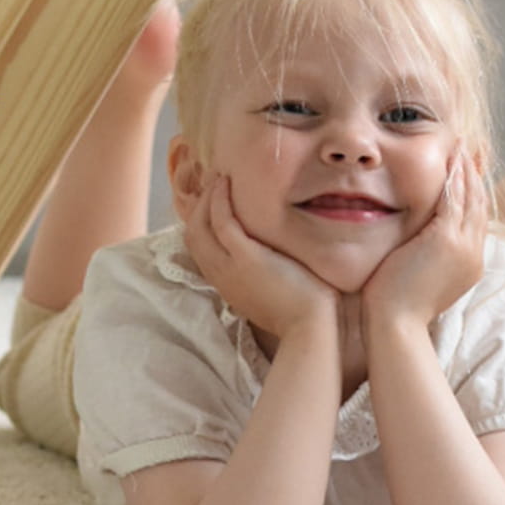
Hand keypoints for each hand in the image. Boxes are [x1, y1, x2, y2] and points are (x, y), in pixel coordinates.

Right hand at [182, 174, 336, 339]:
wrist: (310, 327)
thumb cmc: (302, 311)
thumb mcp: (272, 291)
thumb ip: (263, 274)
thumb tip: (271, 256)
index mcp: (226, 284)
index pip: (200, 249)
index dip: (201, 223)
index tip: (212, 202)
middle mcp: (220, 276)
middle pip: (193, 235)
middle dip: (198, 206)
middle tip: (212, 183)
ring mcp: (230, 267)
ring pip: (200, 226)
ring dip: (206, 198)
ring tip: (218, 177)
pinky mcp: (246, 257)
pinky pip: (222, 221)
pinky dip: (219, 199)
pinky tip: (226, 184)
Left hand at [361, 149, 488, 333]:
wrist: (395, 325)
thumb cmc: (397, 308)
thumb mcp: (420, 279)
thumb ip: (425, 259)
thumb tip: (413, 249)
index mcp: (469, 264)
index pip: (476, 220)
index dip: (472, 193)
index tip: (465, 172)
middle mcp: (473, 253)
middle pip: (479, 204)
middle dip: (474, 175)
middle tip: (468, 150)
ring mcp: (463, 246)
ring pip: (470, 198)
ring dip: (465, 169)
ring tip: (459, 147)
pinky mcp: (447, 239)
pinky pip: (455, 199)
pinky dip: (453, 177)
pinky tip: (449, 159)